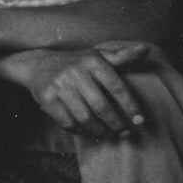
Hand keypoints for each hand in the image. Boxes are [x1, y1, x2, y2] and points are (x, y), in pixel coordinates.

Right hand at [25, 43, 182, 137]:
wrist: (37, 65)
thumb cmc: (76, 63)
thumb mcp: (97, 56)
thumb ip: (122, 56)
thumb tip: (145, 50)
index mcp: (93, 62)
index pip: (117, 87)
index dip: (131, 106)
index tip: (140, 121)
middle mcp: (76, 72)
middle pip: (102, 107)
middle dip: (115, 124)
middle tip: (123, 131)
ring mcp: (60, 86)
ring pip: (85, 118)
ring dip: (99, 130)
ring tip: (106, 132)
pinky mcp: (47, 99)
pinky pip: (68, 122)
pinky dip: (81, 131)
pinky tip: (87, 130)